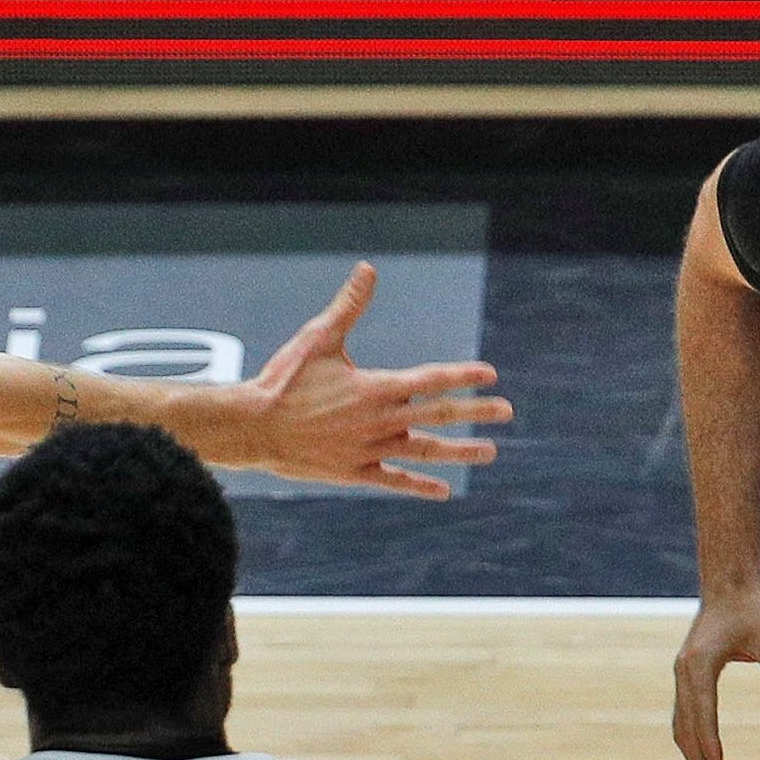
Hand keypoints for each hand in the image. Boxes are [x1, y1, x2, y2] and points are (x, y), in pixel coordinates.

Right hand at [235, 264, 510, 499]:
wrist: (252, 427)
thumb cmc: (283, 380)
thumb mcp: (318, 338)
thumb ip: (349, 306)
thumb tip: (368, 269)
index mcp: (376, 387)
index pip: (431, 380)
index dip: (462, 376)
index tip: (489, 375)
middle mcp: (380, 421)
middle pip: (438, 415)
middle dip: (475, 412)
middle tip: (506, 411)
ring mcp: (369, 450)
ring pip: (424, 451)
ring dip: (459, 451)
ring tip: (489, 452)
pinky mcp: (353, 472)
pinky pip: (394, 480)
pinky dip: (419, 484)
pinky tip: (442, 490)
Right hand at [669, 589, 759, 759]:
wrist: (730, 587)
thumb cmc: (754, 612)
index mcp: (700, 663)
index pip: (704, 709)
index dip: (711, 739)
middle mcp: (684, 672)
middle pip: (687, 726)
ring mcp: (682, 676)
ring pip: (683, 726)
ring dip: (695, 759)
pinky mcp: (688, 679)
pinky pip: (687, 718)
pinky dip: (695, 742)